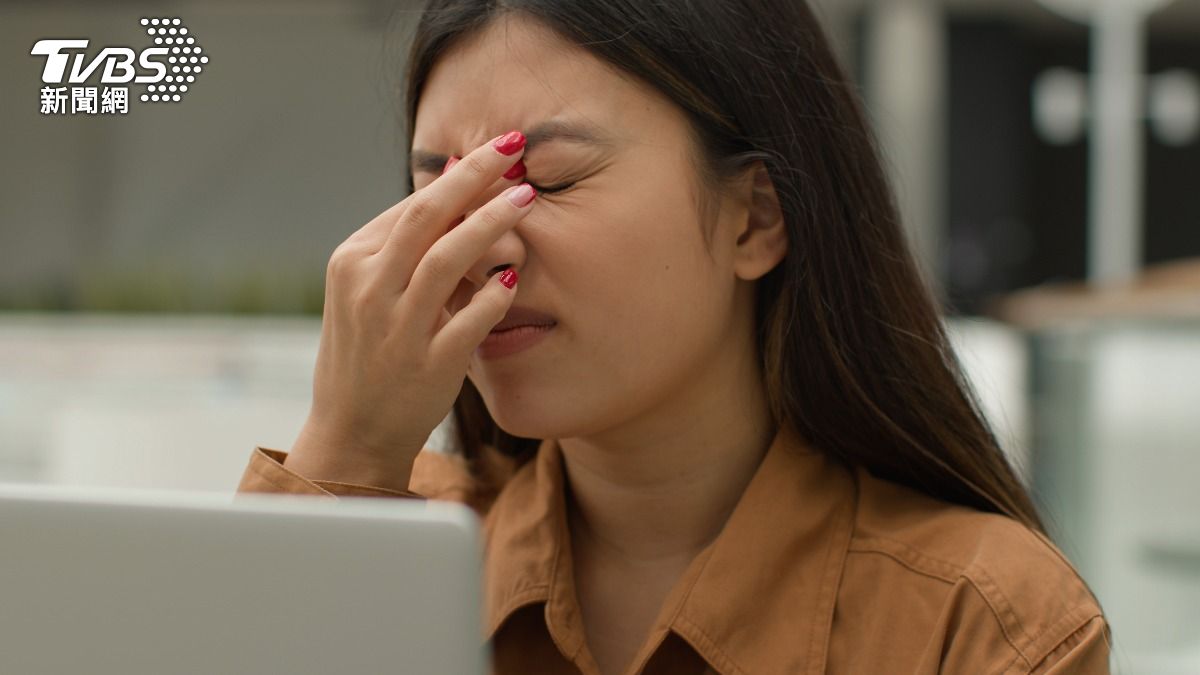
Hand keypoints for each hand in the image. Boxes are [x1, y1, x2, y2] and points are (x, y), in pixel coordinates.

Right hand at [285, 130, 535, 489]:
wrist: (352, 433)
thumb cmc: (367, 354)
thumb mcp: (369, 292)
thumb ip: (404, 246)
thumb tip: (454, 184)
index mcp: (352, 263)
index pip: (410, 207)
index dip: (457, 177)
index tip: (494, 154)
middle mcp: (369, 289)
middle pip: (428, 215)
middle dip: (474, 175)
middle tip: (514, 147)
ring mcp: (397, 328)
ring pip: (450, 259)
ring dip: (493, 222)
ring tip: (527, 198)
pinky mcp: (428, 364)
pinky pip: (471, 318)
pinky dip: (496, 294)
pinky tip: (515, 276)